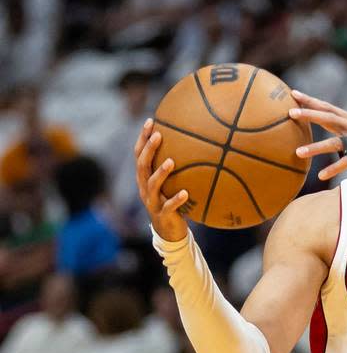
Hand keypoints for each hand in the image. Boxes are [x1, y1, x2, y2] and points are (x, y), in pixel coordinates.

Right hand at [135, 118, 188, 241]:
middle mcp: (145, 188)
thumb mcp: (174, 182)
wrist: (169, 231)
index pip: (139, 154)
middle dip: (149, 149)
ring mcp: (152, 201)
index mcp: (145, 178)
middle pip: (142, 165)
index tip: (151, 121)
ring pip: (152, 185)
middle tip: (159, 135)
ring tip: (171, 161)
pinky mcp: (162, 215)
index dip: (143, 138)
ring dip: (161, 172)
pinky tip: (186, 193)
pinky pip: (168, 207)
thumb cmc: (173, 202)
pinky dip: (176, 200)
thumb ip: (180, 166)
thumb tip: (201, 143)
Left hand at [289, 91, 346, 183]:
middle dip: (310, 114)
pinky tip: (321, 176)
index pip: (329, 108)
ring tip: (298, 152)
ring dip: (316, 147)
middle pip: (330, 118)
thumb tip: (322, 125)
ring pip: (335, 142)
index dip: (312, 101)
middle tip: (291, 112)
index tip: (294, 93)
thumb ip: (343, 130)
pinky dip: (333, 169)